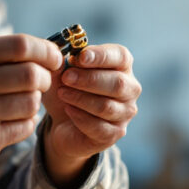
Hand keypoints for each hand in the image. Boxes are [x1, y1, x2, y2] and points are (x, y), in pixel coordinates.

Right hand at [0, 34, 62, 184]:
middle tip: (41, 82)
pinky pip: (27, 126)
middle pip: (32, 75)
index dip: (45, 51)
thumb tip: (53, 50)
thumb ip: (6, 52)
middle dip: (45, 78)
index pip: (20, 45)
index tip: (54, 58)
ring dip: (35, 101)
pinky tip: (13, 119)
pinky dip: (27, 121)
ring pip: (32, 102)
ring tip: (22, 101)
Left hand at [41, 44, 140, 187]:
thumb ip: (61, 63)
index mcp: (121, 66)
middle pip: (117, 83)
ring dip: (81, 99)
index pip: (121, 56)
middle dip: (89, 79)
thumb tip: (58, 56)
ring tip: (62, 93)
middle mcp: (130, 89)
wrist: (62, 123)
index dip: (101, 56)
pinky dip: (81, 118)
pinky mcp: (115, 133)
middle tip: (66, 77)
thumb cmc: (67, 90)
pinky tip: (68, 110)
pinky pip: (100, 127)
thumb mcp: (59, 73)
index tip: (80, 56)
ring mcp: (125, 113)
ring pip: (107, 107)